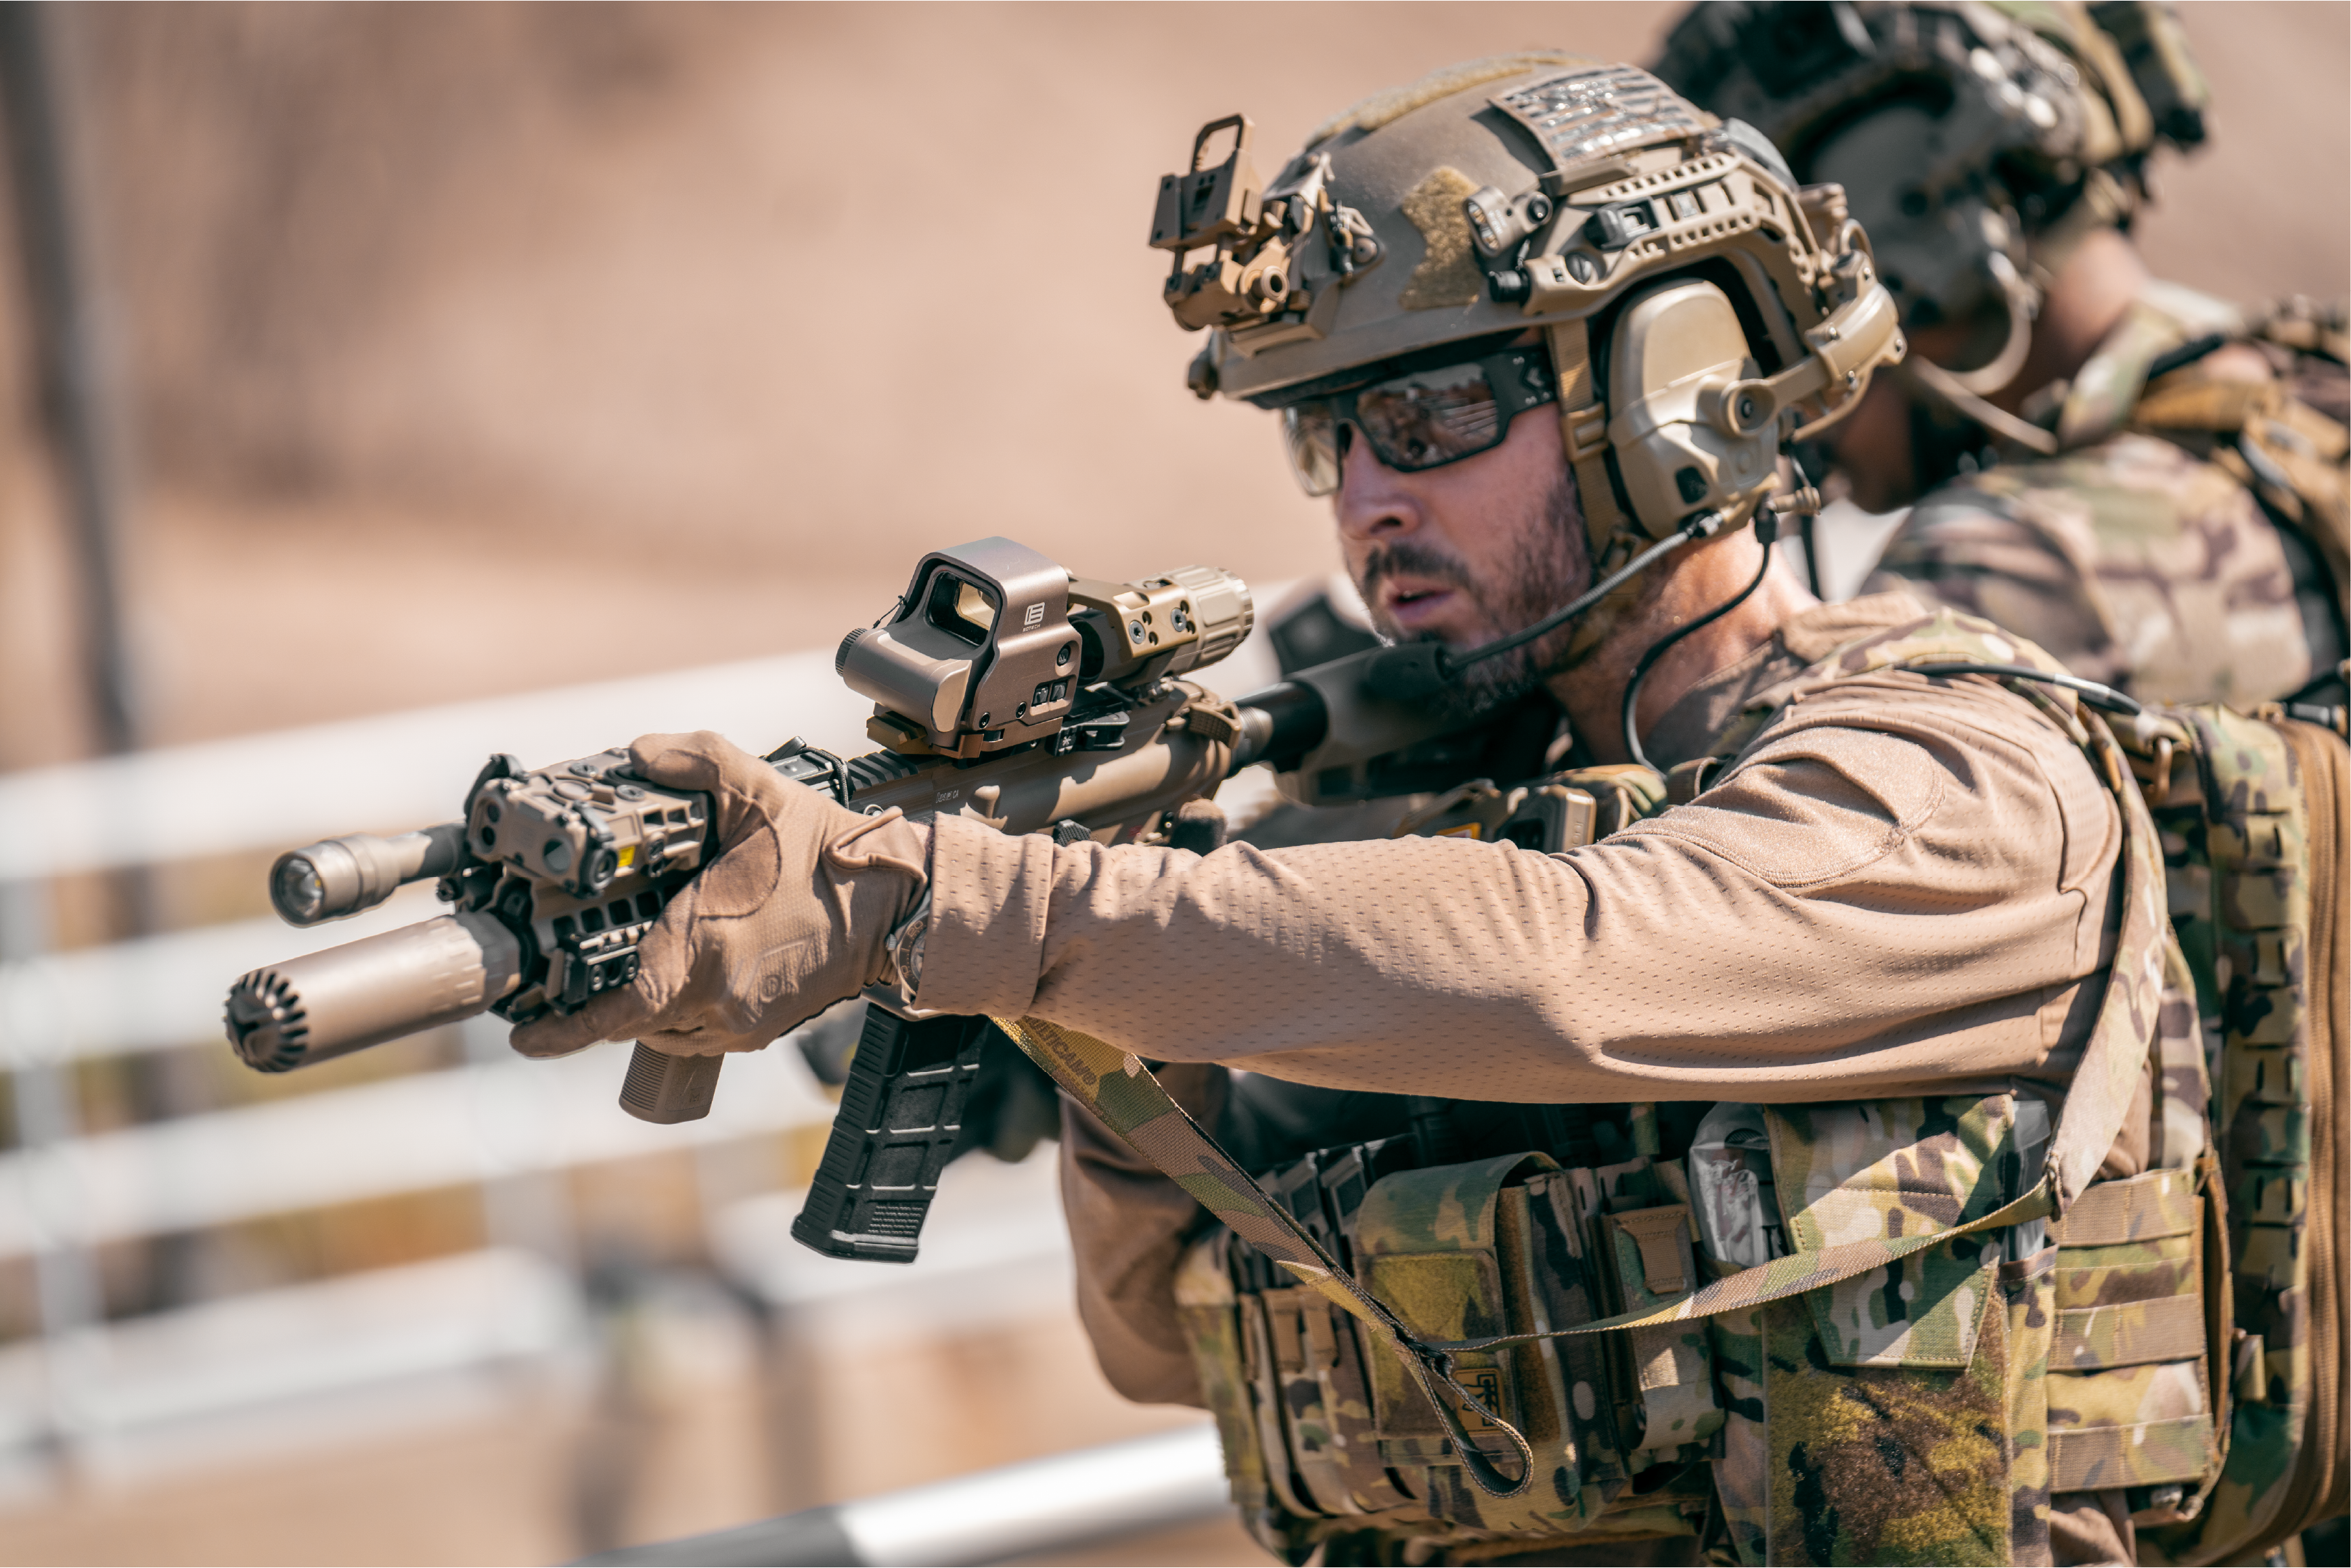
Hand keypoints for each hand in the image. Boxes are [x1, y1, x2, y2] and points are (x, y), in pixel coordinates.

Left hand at [509, 731, 926, 1058]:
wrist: (902, 906)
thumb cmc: (832, 856)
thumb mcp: (762, 792)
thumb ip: (697, 761)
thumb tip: (640, 752)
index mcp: (703, 945)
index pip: (617, 1009)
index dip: (563, 1032)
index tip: (524, 1038)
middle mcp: (718, 995)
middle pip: (635, 1020)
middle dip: (605, 1004)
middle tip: (576, 983)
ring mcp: (743, 1020)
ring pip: (667, 1031)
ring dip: (646, 1010)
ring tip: (638, 972)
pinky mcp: (766, 1029)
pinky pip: (704, 1035)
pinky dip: (684, 1014)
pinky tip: (691, 977)